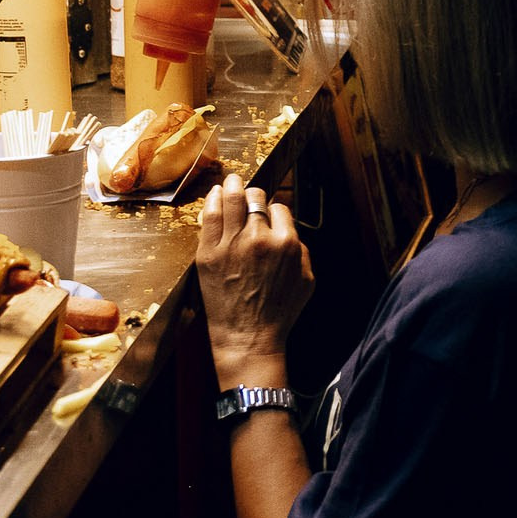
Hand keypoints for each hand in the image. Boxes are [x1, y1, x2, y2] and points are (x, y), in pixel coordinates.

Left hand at [197, 174, 313, 388]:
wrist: (248, 337)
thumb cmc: (279, 312)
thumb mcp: (307, 280)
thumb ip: (302, 250)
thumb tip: (288, 230)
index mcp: (286, 243)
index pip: (279, 208)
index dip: (274, 209)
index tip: (268, 214)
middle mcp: (260, 238)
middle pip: (256, 198)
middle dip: (254, 193)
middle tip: (248, 194)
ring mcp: (232, 244)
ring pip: (232, 199)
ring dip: (232, 185)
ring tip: (230, 180)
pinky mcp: (209, 252)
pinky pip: (210, 216)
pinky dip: (213, 200)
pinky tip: (214, 194)